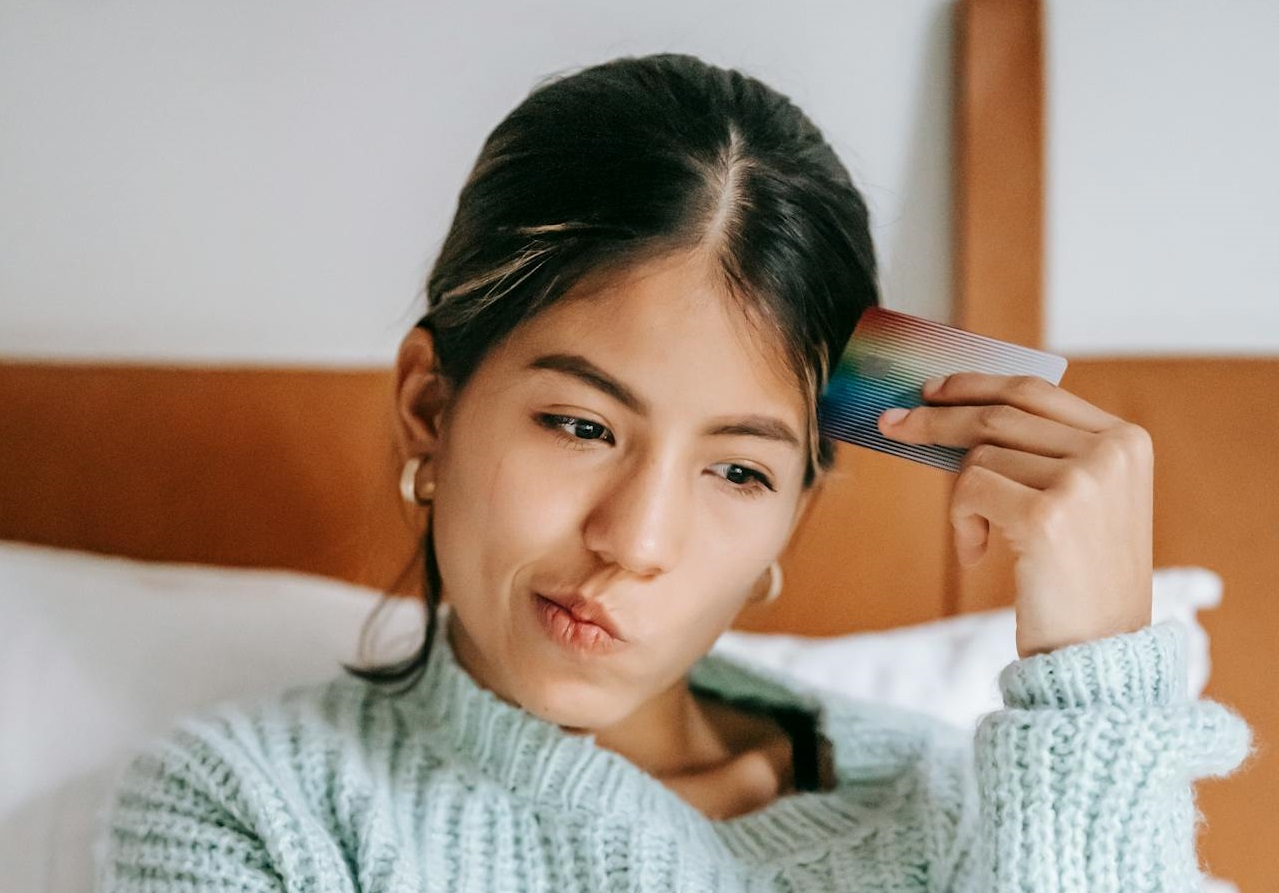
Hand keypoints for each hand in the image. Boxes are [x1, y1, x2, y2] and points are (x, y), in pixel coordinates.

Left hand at [878, 372, 1153, 658]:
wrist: (1099, 653)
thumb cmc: (1077, 580)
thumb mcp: (1076, 502)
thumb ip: (1037, 454)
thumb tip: (951, 415)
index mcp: (1126, 441)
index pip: (1035, 391)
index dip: (976, 385)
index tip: (932, 391)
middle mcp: (1111, 452)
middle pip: (999, 415)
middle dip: (937, 420)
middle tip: (891, 425)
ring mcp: (1083, 480)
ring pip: (980, 455)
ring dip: (963, 498)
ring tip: (981, 538)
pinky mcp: (1047, 514)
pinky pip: (970, 489)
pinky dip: (961, 522)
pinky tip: (977, 554)